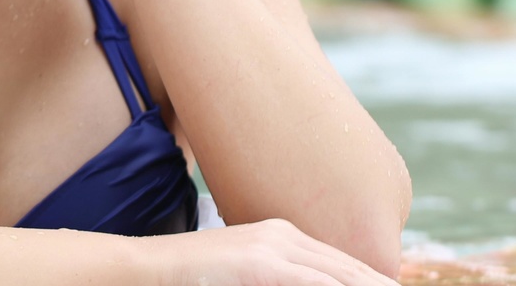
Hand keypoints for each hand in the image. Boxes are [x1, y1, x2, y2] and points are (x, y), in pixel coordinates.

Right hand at [142, 219, 402, 285]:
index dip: (373, 283)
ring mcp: (272, 247)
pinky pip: (312, 282)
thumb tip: (306, 278)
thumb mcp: (243, 274)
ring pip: (339, 275)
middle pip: (350, 270)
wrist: (143, 268)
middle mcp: (283, 235)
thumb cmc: (190, 279)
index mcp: (282, 236)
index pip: (343, 265)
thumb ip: (274, 275)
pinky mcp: (259, 264)